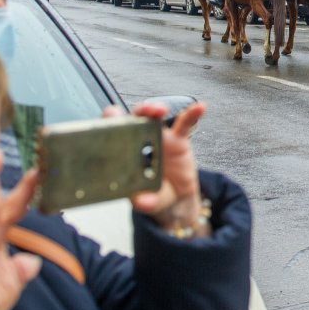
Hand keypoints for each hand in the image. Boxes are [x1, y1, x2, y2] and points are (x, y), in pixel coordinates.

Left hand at [106, 102, 209, 235]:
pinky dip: (192, 114)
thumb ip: (145, 202)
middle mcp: (138, 141)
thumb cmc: (154, 196)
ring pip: (153, 117)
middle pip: (131, 119)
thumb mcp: (149, 202)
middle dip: (130, 113)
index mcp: (124, 154)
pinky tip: (200, 108)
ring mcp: (158, 137)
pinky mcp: (178, 139)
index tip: (111, 119)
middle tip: (135, 114)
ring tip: (159, 110)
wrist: (177, 198)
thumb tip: (141, 202)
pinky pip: (185, 124)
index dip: (108, 123)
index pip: (111, 134)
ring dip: (153, 109)